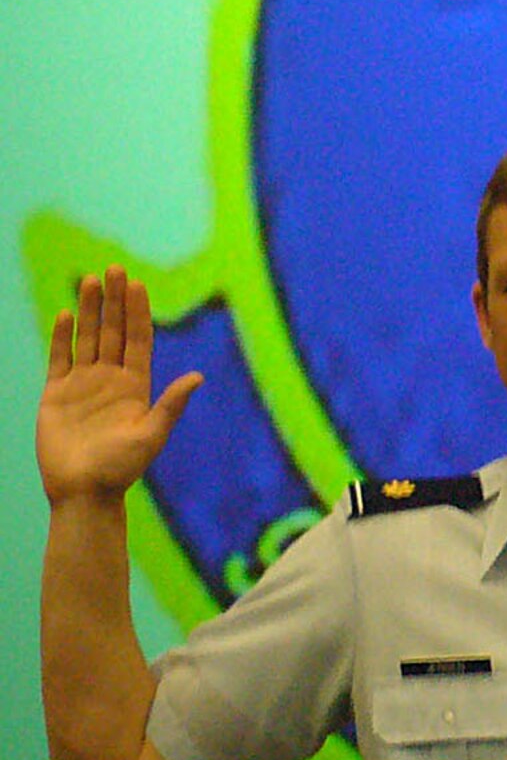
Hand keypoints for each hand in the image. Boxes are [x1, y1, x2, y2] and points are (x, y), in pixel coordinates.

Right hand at [37, 268, 202, 504]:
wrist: (84, 491)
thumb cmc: (121, 469)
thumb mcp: (151, 435)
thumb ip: (171, 405)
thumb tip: (197, 376)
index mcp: (136, 386)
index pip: (138, 339)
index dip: (137, 312)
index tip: (136, 284)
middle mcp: (111, 380)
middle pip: (113, 331)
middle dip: (114, 300)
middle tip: (113, 268)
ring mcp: (83, 384)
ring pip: (87, 338)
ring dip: (90, 310)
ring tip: (90, 280)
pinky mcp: (57, 394)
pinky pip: (60, 358)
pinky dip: (63, 336)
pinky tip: (67, 314)